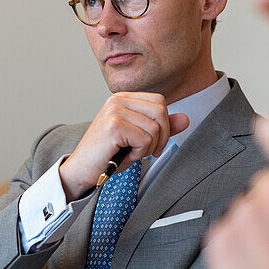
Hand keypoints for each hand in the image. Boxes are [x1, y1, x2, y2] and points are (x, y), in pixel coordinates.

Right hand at [59, 92, 189, 200]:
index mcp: (124, 98)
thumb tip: (186, 119)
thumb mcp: (139, 138)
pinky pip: (145, 139)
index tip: (153, 143)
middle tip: (147, 151)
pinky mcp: (114, 125)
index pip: (160, 102)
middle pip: (161, 111)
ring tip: (130, 153)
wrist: (82, 170)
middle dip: (161, 136)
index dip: (164, 125)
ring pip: (155, 127)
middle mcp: (118, 99)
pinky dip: (139, 153)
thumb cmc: (108, 154)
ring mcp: (115, 110)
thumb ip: (161, 127)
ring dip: (147, 147)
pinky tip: (124, 155)